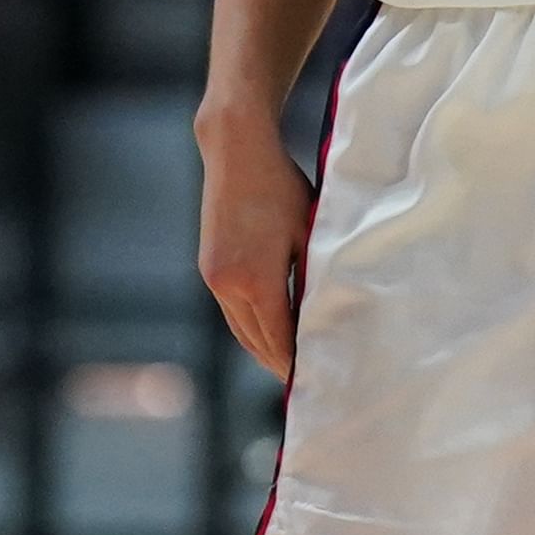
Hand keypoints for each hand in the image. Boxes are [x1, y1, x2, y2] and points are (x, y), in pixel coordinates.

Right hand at [200, 117, 315, 378]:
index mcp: (256, 280)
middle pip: (256, 341)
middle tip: (305, 383)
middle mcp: (227, 285)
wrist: (236, 151)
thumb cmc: (281, 186)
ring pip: (240, 329)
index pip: (279, 339)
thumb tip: (326, 315)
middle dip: (279, 364)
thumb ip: (314, 277)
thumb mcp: (307, 231)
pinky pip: (231, 311)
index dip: (296, 364)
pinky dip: (250, 326)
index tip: (315, 381)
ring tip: (287, 365)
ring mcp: (213, 277)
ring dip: (263, 348)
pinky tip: (268, 330)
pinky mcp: (208, 267)